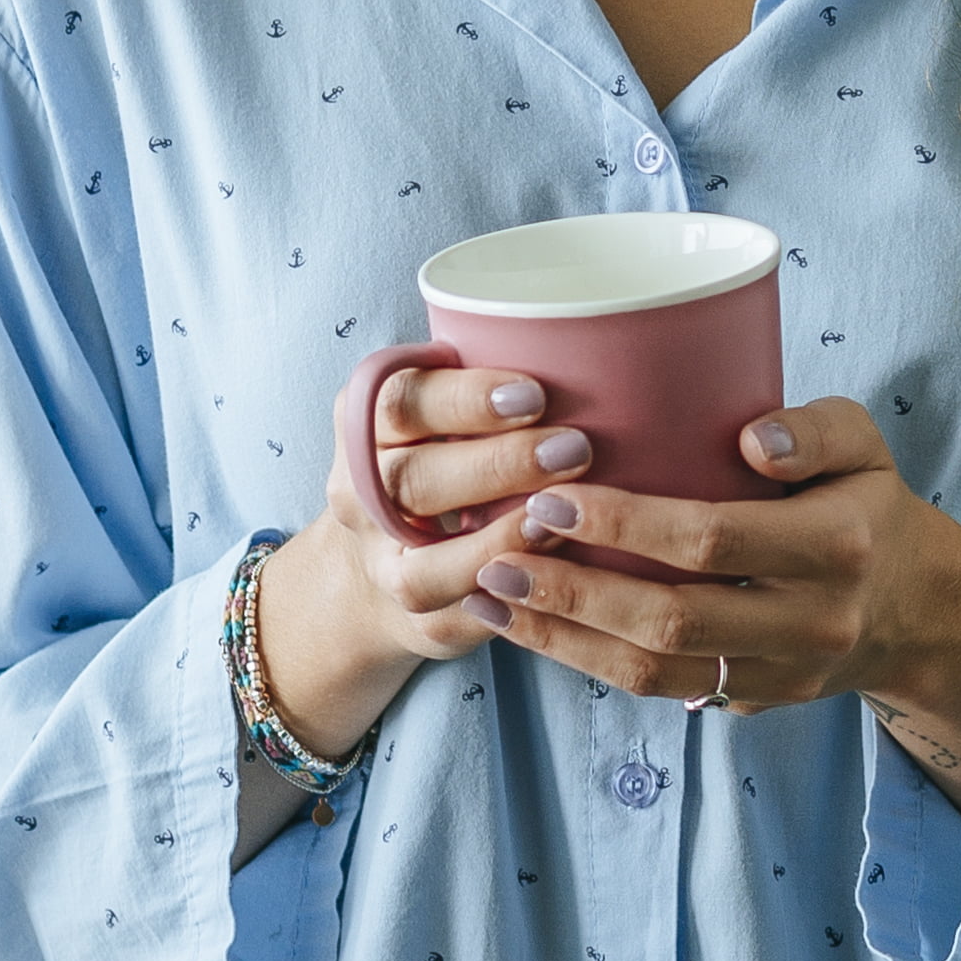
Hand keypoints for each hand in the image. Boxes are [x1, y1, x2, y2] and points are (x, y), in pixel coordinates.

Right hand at [247, 363, 598, 761]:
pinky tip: (554, 570)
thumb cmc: (441, 455)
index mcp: (363, 421)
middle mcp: (358, 493)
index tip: (536, 392)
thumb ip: (490, 382)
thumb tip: (601, 344)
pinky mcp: (415, 617)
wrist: (381, 557)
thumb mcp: (443, 405)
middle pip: (414, 478)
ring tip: (566, 513)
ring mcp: (380, 562)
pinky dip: (506, 592)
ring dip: (501, 539)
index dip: (464, 398)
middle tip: (575, 447)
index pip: (400, 400)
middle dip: (497, 464)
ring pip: (426, 563)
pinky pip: (457, 613)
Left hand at [462, 401, 960, 788]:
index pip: (713, 540)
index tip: (551, 499)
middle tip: (497, 556)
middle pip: (672, 620)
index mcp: (836, 546)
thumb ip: (813, 428)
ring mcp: (780, 674)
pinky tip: (533, 627)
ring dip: (563, 639)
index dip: (626, 524)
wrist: (917, 611)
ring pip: (655, 672)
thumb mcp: (863, 442)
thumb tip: (750, 438)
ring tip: (490, 598)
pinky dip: (588, 661)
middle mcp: (810, 621)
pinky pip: (660, 691)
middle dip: (573, 592)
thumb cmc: (867, 503)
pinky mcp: (753, 702)